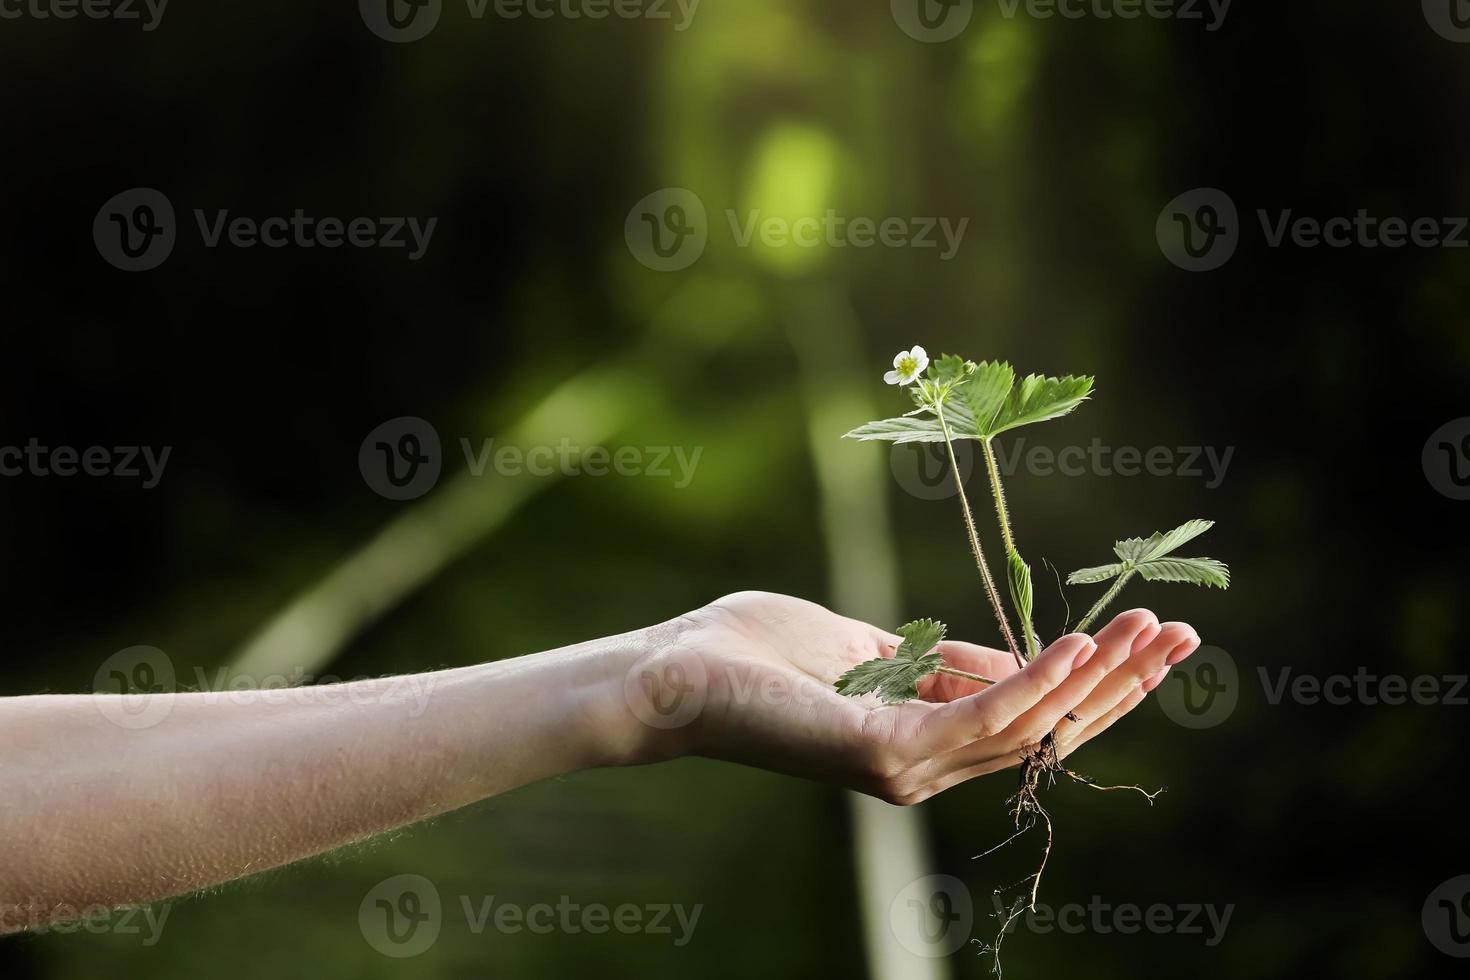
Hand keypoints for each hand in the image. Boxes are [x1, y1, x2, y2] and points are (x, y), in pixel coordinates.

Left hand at [639, 592, 1199, 804]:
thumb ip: (946, 663)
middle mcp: (925, 765)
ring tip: (1146, 631)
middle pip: (1045, 732)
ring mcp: (909, 768)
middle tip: (1181, 638)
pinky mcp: (887, 755)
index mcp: (922, 737)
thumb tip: (1023, 658)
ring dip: (1092, 678)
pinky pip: (982, 721)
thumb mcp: (873, 645)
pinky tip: (1077, 645)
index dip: (1092, 680)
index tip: (1148, 632)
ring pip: (1028, 729)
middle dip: (1117, 687)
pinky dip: (1036, 682)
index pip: (1028, 718)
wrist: (675, 673)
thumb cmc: (756, 652)